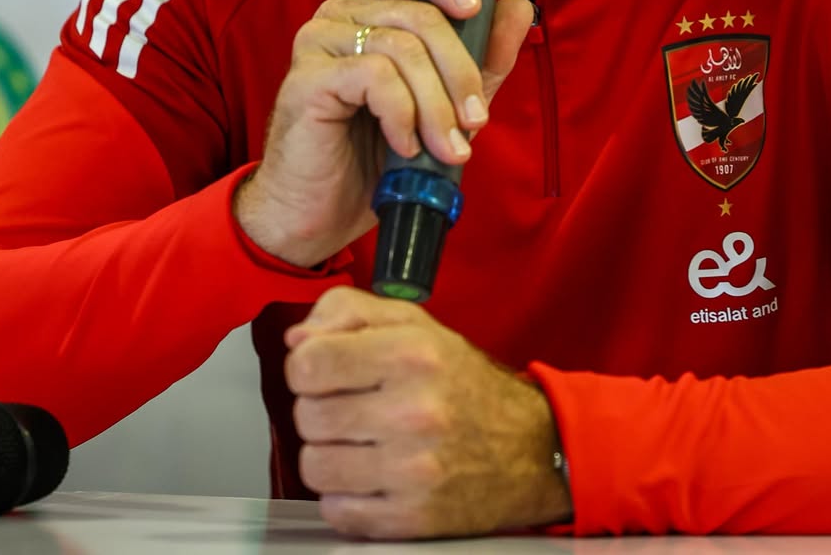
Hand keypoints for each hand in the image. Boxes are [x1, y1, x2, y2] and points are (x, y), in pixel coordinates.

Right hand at [235, 0, 534, 268]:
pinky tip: (403, 146)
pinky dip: (403, 115)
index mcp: (373, 11)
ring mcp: (319, 42)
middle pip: (420, 14)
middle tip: (475, 121)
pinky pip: (376, 77)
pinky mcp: (307, 77)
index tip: (474, 8)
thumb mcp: (444, 104)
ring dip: (437, 106)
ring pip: (403, 49)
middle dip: (460, 71)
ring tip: (447, 149)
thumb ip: (481, 58)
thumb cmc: (374, 156)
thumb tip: (520, 8)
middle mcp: (342, 15)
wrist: (318, 213)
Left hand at [285, 286, 571, 538]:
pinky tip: (372, 477)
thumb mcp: (416, 325)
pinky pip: (338, 511)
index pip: (309, 363)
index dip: (306, 369)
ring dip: (329, 457)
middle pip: (307, 418)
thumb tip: (296, 340)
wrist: (533, 448)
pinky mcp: (413, 517)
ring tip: (360, 445)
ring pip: (315, 467)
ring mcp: (414, 469)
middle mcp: (414, 411)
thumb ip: (350, 313)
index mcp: (412, 354)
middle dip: (320, 412)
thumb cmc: (466, 385)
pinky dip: (346, 497)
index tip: (323, 373)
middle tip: (352, 410)